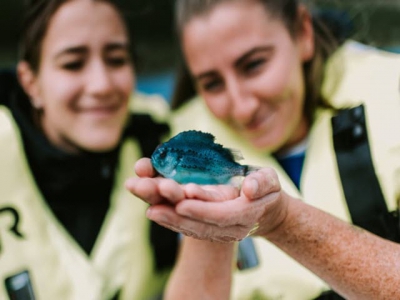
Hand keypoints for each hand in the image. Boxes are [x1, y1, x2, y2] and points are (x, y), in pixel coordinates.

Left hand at [125, 158, 287, 241]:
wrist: (266, 213)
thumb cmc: (267, 192)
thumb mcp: (271, 182)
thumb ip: (263, 183)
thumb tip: (249, 188)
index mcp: (245, 214)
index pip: (221, 214)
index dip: (202, 209)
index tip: (182, 202)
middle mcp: (229, 227)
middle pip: (200, 224)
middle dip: (175, 217)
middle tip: (152, 208)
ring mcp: (218, 230)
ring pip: (191, 227)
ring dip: (168, 219)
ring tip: (149, 210)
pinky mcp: (208, 228)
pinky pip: (188, 226)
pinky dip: (170, 220)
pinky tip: (153, 211)